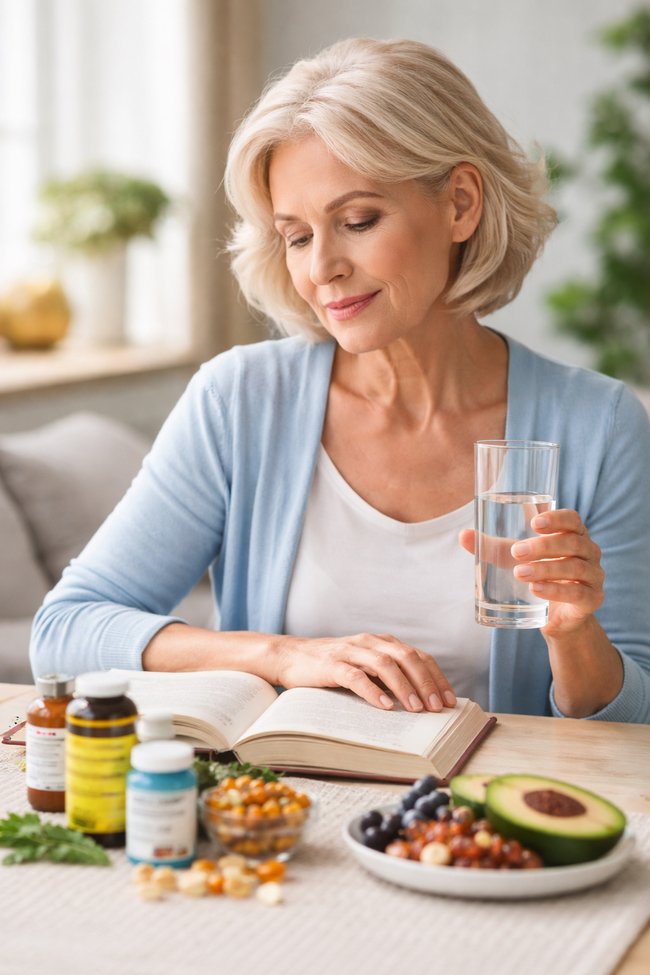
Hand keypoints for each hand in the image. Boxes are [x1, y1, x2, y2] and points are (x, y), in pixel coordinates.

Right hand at [273, 632, 456, 712]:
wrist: (291, 657)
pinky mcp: (331, 664)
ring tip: (416, 709)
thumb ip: (388, 676)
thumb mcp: (365, 667)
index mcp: (382, 642)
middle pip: (407, 658)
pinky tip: (384, 706)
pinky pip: (356, 676)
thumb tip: (422, 701)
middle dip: (426, 683)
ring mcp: (350, 651)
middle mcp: (370, 642)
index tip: (450, 700)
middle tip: (438, 708)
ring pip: (385, 665)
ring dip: (404, 687)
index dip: (436, 677)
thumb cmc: (333, 667)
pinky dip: (373, 691)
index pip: (418, 656)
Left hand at [459, 508, 604, 636]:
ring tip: (520, 573)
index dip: (557, 519)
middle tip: (516, 552)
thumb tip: (463, 536)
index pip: (573, 519)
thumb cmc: (539, 575)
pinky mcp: (592, 600)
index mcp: (574, 535)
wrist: (557, 616)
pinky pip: (578, 593)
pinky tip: (537, 590)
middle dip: (543, 546)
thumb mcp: (516, 559)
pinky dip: (556, 591)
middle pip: (572, 543)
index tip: (534, 524)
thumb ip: (493, 547)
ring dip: (546, 569)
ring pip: (574, 568)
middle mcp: (589, 553)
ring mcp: (594, 576)